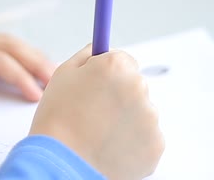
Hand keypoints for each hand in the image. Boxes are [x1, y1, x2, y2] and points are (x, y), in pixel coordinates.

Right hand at [29, 44, 163, 179]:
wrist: (61, 163)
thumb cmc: (58, 119)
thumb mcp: (63, 73)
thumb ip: (87, 56)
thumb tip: (100, 50)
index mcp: (116, 66)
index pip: (124, 60)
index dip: (108, 73)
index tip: (100, 83)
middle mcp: (139, 87)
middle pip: (134, 85)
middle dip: (118, 95)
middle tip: (93, 112)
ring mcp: (150, 118)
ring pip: (140, 112)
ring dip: (125, 118)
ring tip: (98, 132)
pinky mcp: (156, 145)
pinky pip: (145, 137)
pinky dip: (131, 141)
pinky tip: (109, 146)